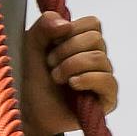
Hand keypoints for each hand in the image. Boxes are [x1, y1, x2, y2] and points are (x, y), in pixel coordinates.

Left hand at [20, 11, 119, 135]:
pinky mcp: (107, 98)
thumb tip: (65, 24)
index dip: (70, 30)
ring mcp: (103, 78)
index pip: (93, 23)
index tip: (51, 43)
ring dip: (71, 66)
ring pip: (99, 58)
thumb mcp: (30, 47)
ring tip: (55, 78)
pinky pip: (108, 80)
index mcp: (81, 43)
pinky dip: (87, 79)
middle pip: (96, 38)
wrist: (28, 111)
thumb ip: (43, 27)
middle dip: (66, 49)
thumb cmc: (32, 80)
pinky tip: (72, 85)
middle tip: (50, 63)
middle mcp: (96, 58)